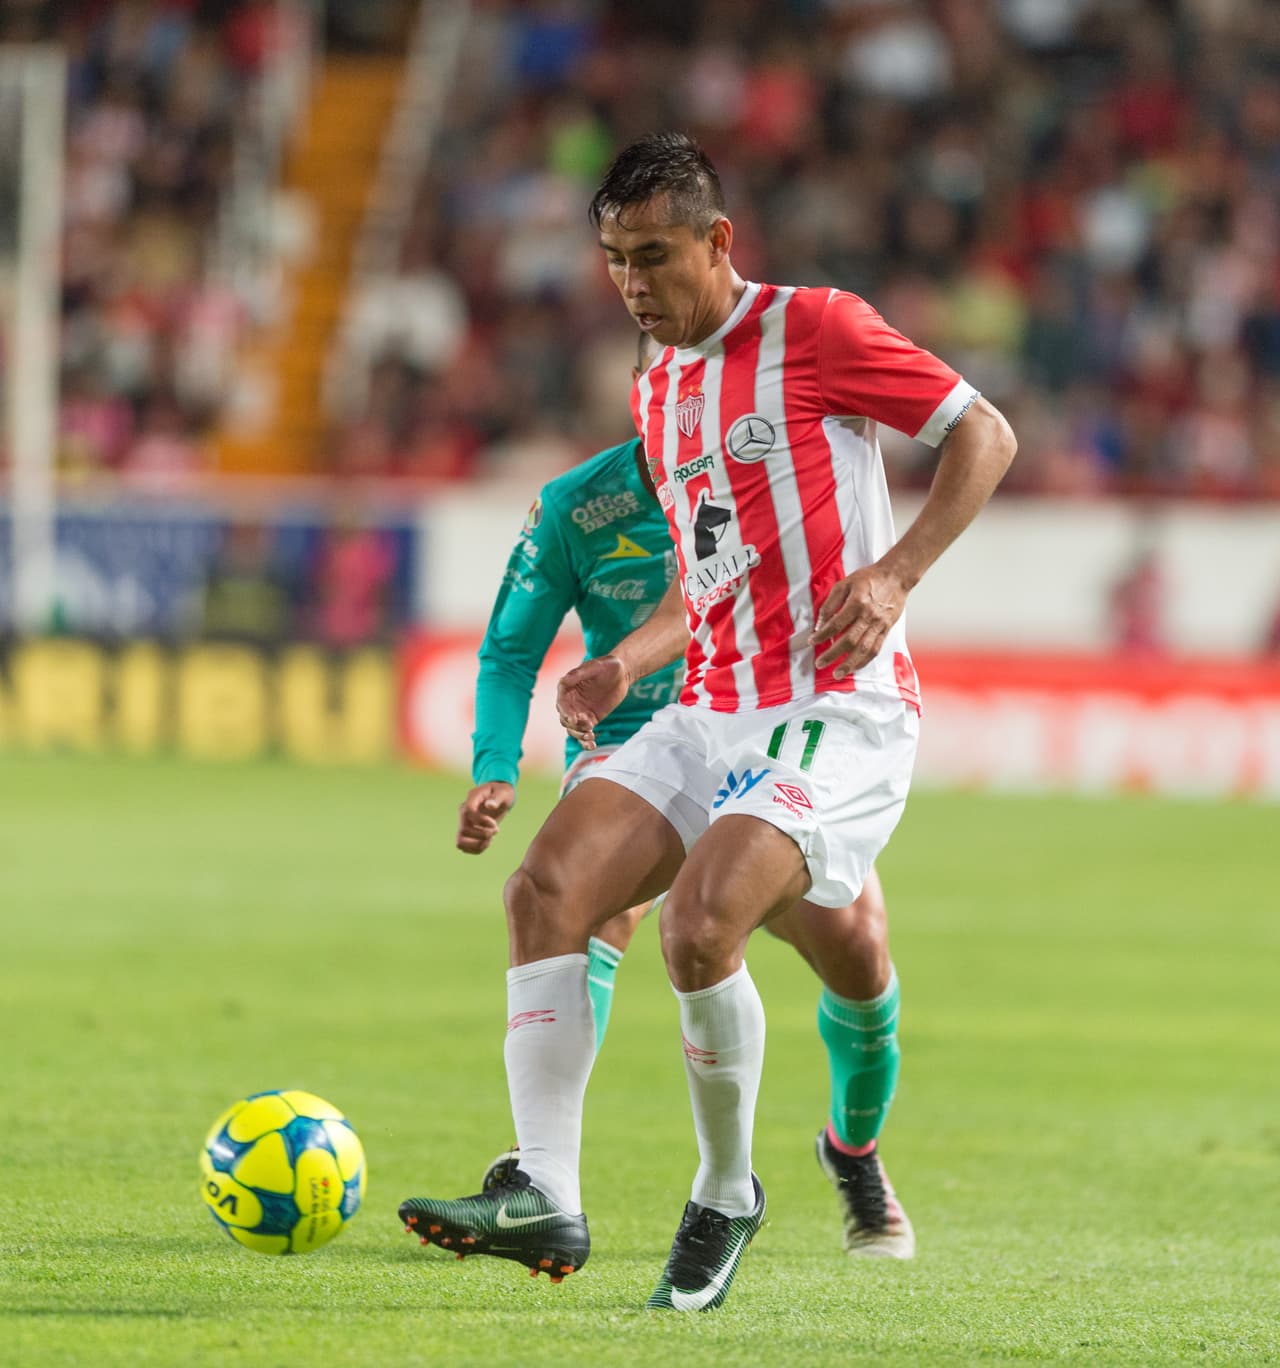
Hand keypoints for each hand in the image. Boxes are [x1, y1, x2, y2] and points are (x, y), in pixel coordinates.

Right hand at [456, 781, 515, 853]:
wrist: (498, 796)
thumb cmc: (501, 792)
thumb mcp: (503, 792)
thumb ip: (496, 798)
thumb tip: (490, 806)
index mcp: (471, 799)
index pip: (468, 812)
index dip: (481, 821)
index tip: (494, 823)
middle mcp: (464, 811)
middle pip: (463, 830)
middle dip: (482, 834)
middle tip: (496, 830)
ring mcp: (464, 822)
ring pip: (460, 842)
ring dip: (478, 844)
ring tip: (490, 839)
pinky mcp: (467, 831)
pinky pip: (464, 847)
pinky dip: (477, 848)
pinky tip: (487, 841)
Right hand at [556, 655, 630, 749]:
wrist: (622, 673)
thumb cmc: (607, 666)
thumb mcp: (595, 666)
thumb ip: (579, 673)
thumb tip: (564, 679)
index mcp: (567, 689)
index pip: (561, 704)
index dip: (565, 712)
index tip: (574, 718)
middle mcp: (571, 702)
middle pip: (565, 720)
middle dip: (573, 726)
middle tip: (587, 727)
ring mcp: (580, 712)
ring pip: (573, 729)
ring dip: (579, 735)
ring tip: (591, 737)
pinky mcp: (591, 719)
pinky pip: (585, 733)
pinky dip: (586, 742)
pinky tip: (592, 745)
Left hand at [810, 563, 907, 677]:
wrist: (896, 576)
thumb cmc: (868, 579)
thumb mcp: (845, 583)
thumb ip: (831, 603)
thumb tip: (820, 623)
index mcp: (857, 602)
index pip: (836, 623)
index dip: (822, 635)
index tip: (812, 641)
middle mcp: (869, 616)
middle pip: (850, 640)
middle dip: (833, 654)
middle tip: (820, 663)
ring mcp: (879, 625)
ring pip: (864, 649)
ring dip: (850, 664)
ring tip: (837, 673)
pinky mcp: (886, 630)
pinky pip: (875, 649)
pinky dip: (864, 661)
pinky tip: (854, 667)